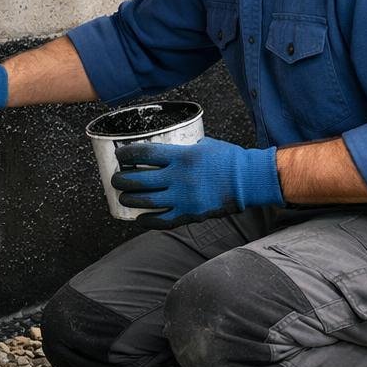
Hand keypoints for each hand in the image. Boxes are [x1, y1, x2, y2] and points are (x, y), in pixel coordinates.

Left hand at [111, 137, 283, 228]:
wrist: (249, 180)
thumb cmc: (229, 159)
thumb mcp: (203, 145)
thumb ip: (183, 149)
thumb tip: (169, 150)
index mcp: (182, 156)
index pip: (145, 153)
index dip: (127, 154)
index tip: (120, 155)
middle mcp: (179, 177)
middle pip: (139, 180)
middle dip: (122, 180)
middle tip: (117, 179)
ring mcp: (183, 198)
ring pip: (146, 201)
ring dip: (130, 199)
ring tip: (124, 196)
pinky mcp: (190, 213)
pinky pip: (162, 220)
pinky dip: (148, 220)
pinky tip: (140, 218)